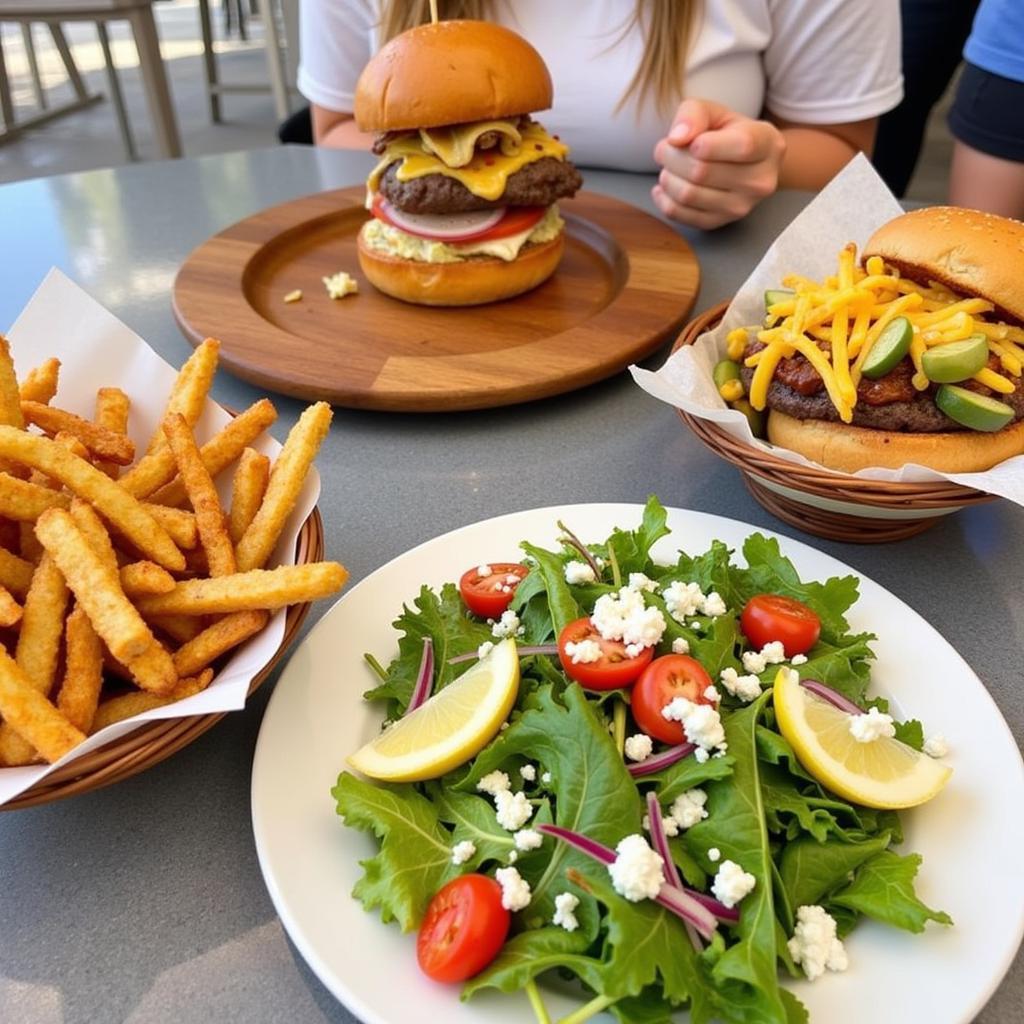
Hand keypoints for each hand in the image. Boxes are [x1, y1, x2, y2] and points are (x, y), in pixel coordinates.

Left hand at [652, 99, 785, 228]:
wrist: (741, 165)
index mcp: (768, 145)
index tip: (692, 140)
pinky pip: (680, 214)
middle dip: (672, 156)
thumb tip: (676, 138)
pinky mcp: (720, 222)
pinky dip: (664, 199)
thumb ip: (695, 113)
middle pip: (702, 171)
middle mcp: (760, 180)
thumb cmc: (728, 133)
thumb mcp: (716, 112)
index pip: (741, 146)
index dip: (706, 143)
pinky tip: (665, 186)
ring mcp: (741, 207)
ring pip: (688, 194)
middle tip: (665, 148)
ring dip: (667, 177)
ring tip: (668, 166)